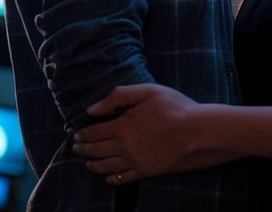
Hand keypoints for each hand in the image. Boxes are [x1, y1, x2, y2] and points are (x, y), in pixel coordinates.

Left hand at [71, 83, 199, 184]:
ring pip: (105, 166)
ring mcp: (134, 161)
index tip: (75, 135)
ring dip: (92, 165)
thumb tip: (92, 109)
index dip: (81, 134)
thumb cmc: (174, 107)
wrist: (196, 132)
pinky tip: (107, 176)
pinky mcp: (145, 172)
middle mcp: (124, 146)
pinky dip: (110, 178)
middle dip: (82, 149)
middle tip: (75, 148)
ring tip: (87, 163)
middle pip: (95, 150)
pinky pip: (121, 179)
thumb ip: (118, 96)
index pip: (93, 132)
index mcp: (122, 125)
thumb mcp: (147, 91)